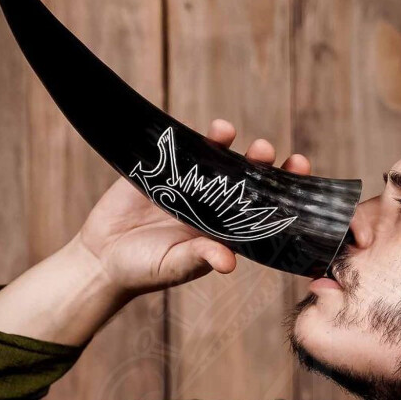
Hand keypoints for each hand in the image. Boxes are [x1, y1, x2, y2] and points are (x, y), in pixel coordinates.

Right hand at [74, 120, 311, 297]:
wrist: (102, 258)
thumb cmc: (145, 270)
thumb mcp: (175, 266)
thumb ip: (200, 258)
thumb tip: (228, 263)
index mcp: (224, 229)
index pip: (261, 208)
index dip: (282, 192)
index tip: (298, 175)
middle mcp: (213, 205)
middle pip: (246, 179)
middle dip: (262, 163)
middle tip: (269, 152)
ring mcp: (189, 185)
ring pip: (219, 160)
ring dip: (232, 146)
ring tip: (235, 135)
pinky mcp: (162, 171)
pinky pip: (185, 149)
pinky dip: (198, 138)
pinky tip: (214, 130)